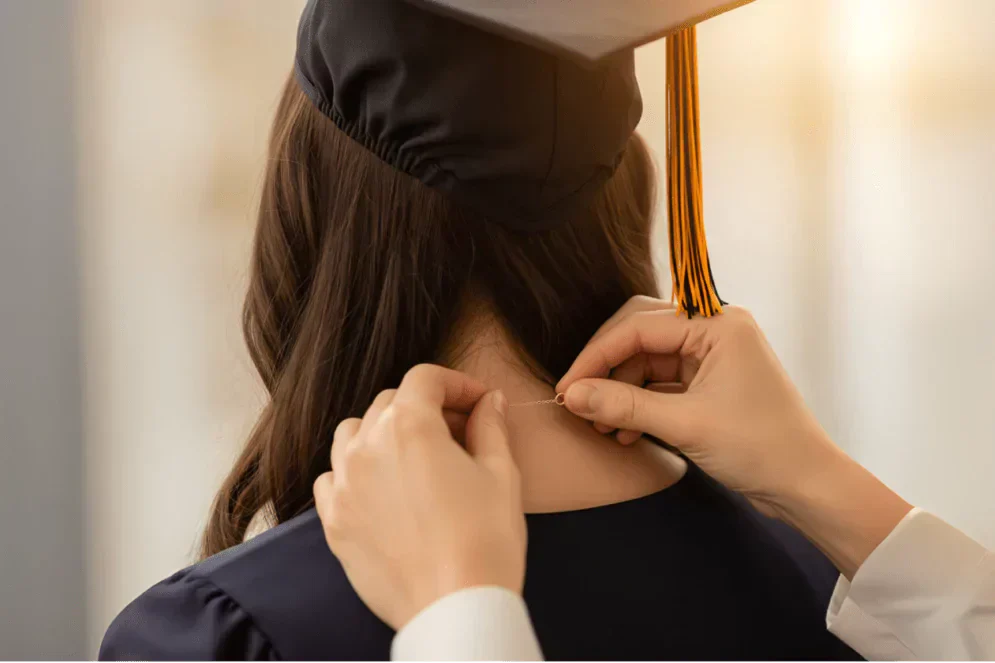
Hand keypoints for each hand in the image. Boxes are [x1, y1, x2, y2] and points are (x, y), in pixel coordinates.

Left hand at [313, 364, 526, 629]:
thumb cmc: (484, 541)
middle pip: (391, 402)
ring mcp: (343, 485)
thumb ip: (491, 428)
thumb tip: (490, 402)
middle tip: (460, 432)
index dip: (456, 384)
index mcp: (409, 427)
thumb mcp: (501, 475)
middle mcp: (366, 447)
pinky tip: (383, 489)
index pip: (425, 379)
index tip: (478, 402)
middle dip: (427, 407)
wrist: (453, 608)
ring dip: (384, 432)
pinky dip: (354, 471)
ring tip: (416, 457)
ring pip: (354, 433)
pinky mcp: (333, 521)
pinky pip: (332, 478)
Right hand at [556, 297, 911, 575]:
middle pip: (641, 340)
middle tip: (579, 403)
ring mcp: (713, 359)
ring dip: (622, 394)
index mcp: (718, 325)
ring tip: (601, 427)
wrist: (807, 486)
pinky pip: (663, 385)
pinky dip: (641, 406)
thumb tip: (571, 395)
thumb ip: (624, 406)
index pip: (639, 328)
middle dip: (608, 372)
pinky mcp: (711, 385)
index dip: (596, 357)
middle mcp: (715, 332)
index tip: (568, 390)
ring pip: (648, 365)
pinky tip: (626, 433)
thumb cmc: (759, 447)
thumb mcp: (685, 425)